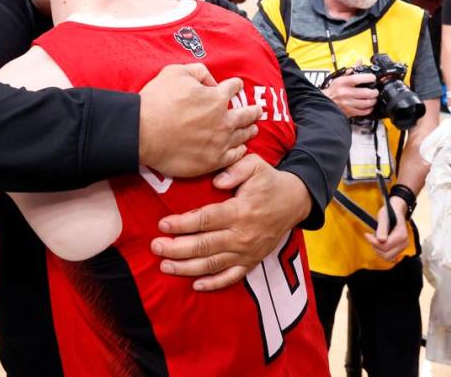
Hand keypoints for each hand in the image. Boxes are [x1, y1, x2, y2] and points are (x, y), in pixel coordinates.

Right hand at [139, 64, 260, 176]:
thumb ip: (198, 71)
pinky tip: (242, 148)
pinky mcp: (212, 161)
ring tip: (254, 129)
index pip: (232, 88)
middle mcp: (223, 121)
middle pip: (246, 115)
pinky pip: (233, 156)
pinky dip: (240, 151)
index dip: (235, 85)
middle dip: (253, 111)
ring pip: (242, 136)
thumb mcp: (176, 72)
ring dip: (249, 130)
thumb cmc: (157, 101)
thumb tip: (209, 79)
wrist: (143, 132)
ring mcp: (219, 143)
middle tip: (258, 110)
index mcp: (216, 98)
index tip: (236, 85)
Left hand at [150, 154, 311, 290]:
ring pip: (213, 264)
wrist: (295, 202)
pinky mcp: (252, 261)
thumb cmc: (269, 182)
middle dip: (176, 248)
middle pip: (204, 245)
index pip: (205, 220)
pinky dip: (214, 283)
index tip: (163, 224)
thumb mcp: (255, 165)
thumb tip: (216, 182)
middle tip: (155, 246)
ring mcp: (247, 252)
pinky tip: (195, 285)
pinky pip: (232, 277)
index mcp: (240, 211)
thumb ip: (235, 169)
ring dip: (187, 267)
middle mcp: (242, 235)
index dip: (182, 224)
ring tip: (165, 266)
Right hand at [322, 69, 377, 117]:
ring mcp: (348, 103)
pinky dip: (369, 109)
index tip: (372, 78)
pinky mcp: (349, 111)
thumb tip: (359, 61)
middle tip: (375, 91)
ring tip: (373, 98)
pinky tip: (369, 106)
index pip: (358, 79)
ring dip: (373, 100)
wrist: (325, 101)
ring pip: (366, 103)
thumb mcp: (340, 77)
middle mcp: (346, 93)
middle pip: (366, 93)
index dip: (369, 78)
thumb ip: (352, 70)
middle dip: (374, 92)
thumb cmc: (333, 90)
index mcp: (343, 83)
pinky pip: (363, 112)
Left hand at [364, 196, 409, 261]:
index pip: (385, 246)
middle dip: (376, 247)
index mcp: (401, 236)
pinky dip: (381, 251)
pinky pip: (388, 255)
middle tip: (371, 237)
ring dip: (378, 250)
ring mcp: (402, 247)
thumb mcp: (383, 217)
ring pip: (387, 257)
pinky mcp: (399, 248)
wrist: (396, 210)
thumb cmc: (390, 212)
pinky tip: (378, 242)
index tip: (367, 234)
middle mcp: (404, 243)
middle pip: (386, 255)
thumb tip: (381, 240)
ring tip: (375, 239)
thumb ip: (382, 229)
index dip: (373, 242)